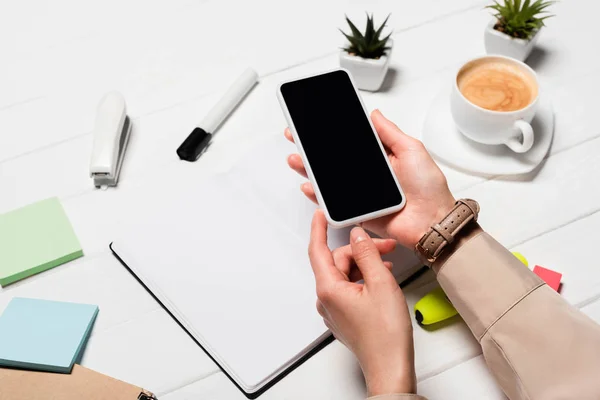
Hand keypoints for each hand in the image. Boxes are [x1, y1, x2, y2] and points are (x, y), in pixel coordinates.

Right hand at [285, 109, 455, 247]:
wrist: (432, 221)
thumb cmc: (429, 189)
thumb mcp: (412, 150)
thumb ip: (390, 132)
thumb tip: (374, 114)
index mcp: (380, 157)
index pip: (349, 142)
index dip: (332, 133)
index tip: (315, 122)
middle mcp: (367, 174)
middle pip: (333, 160)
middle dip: (312, 148)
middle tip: (296, 136)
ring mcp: (360, 193)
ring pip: (328, 179)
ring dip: (309, 169)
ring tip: (296, 158)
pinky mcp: (356, 211)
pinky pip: (333, 203)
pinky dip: (318, 195)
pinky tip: (308, 184)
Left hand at [309, 210, 415, 395]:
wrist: (390, 366)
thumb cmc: (385, 334)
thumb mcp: (380, 283)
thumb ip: (367, 254)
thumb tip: (357, 236)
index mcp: (329, 288)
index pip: (317, 250)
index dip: (318, 229)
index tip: (320, 214)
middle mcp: (326, 299)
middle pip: (338, 262)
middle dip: (360, 251)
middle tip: (384, 247)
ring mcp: (334, 310)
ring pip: (345, 275)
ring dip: (364, 266)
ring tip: (387, 266)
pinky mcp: (344, 316)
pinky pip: (349, 289)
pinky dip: (363, 280)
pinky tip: (381, 280)